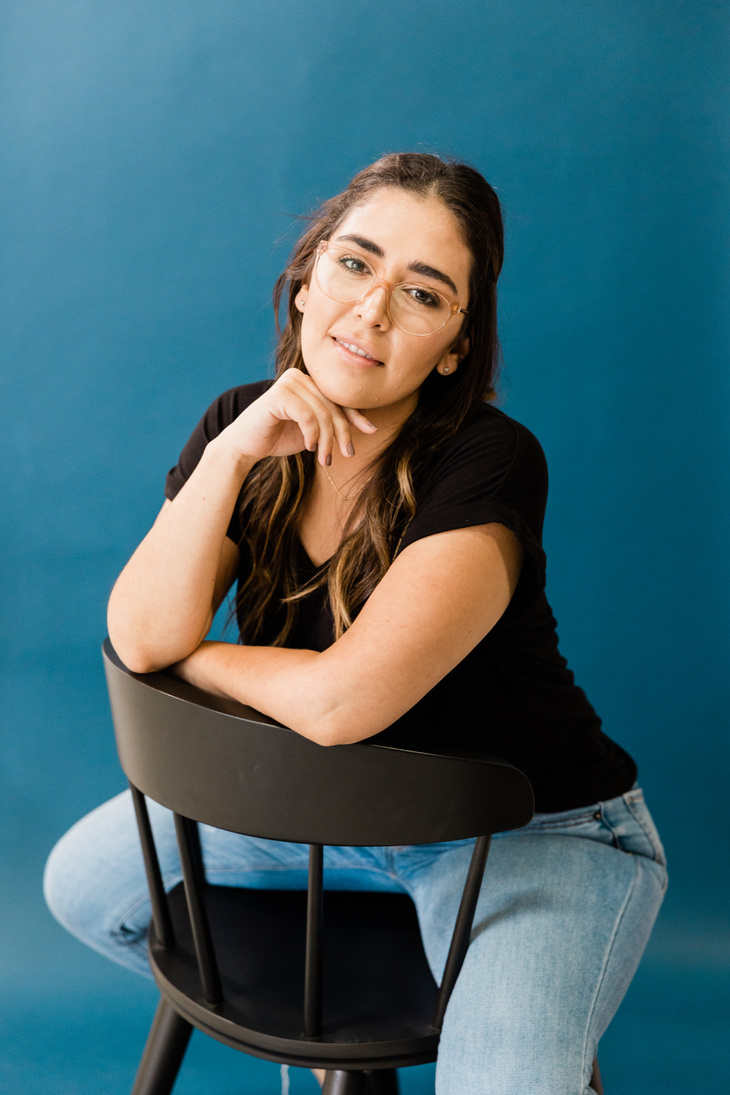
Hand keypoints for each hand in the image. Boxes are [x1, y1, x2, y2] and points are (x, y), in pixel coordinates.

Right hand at [216, 370, 377, 466]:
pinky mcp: (279, 395)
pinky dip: (312, 435)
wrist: (246, 445)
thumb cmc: (279, 437)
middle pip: (333, 406)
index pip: (338, 398)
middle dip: (342, 433)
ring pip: (322, 413)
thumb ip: (333, 424)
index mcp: (309, 382)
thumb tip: (369, 426)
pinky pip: (307, 416)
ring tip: (325, 459)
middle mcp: (299, 377)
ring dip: (327, 440)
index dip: (356, 415)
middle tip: (346, 454)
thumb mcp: (313, 431)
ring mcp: (289, 383)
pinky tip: (309, 447)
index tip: (371, 432)